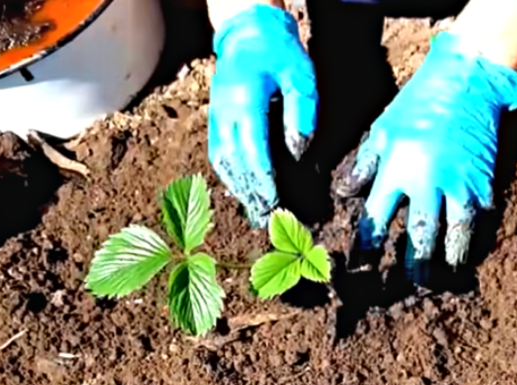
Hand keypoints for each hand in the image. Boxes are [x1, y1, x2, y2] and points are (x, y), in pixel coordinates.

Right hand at [209, 4, 316, 225]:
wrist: (247, 31)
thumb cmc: (279, 52)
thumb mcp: (300, 76)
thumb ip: (301, 113)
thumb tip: (298, 153)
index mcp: (245, 100)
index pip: (253, 150)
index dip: (264, 182)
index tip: (276, 205)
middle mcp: (224, 111)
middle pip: (235, 163)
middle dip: (252, 195)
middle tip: (269, 222)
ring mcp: (216, 116)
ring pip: (222, 162)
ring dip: (239, 190)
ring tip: (256, 215)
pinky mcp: (215, 119)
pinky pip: (218, 154)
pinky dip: (230, 177)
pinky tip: (244, 193)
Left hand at [341, 32, 516, 282]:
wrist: (468, 80)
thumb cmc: (419, 102)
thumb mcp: (382, 129)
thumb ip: (365, 165)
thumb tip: (345, 195)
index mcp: (397, 169)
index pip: (376, 221)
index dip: (366, 250)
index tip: (359, 269)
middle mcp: (429, 182)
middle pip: (419, 239)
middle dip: (411, 268)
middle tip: (405, 287)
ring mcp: (461, 185)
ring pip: (455, 238)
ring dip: (447, 264)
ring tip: (440, 281)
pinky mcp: (485, 184)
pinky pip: (479, 223)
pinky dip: (473, 244)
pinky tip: (467, 259)